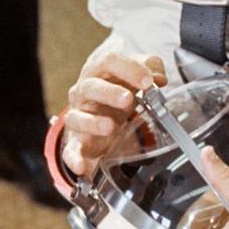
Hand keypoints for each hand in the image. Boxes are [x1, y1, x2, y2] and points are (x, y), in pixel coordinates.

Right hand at [61, 51, 166, 176]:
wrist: (101, 117)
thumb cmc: (117, 93)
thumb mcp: (134, 77)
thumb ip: (150, 69)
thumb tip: (158, 77)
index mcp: (99, 72)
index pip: (109, 62)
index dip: (129, 69)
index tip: (148, 81)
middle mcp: (84, 92)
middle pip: (91, 87)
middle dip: (109, 92)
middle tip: (128, 99)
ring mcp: (78, 117)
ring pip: (77, 117)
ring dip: (93, 122)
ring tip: (110, 126)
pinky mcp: (76, 142)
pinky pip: (70, 151)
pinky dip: (74, 159)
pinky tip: (81, 166)